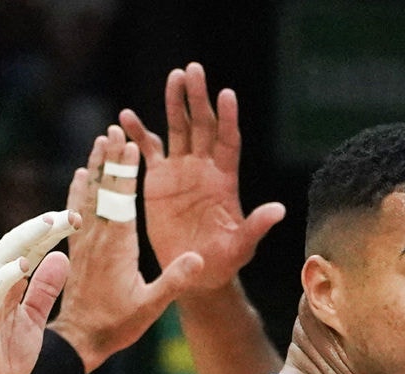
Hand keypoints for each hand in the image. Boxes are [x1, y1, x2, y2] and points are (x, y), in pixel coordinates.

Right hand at [0, 227, 70, 373]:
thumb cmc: (3, 356)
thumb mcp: (34, 320)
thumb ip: (44, 291)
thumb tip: (60, 257)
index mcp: (8, 284)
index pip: (30, 249)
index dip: (51, 232)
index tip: (77, 219)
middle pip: (15, 245)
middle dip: (42, 227)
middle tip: (69, 215)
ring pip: (0, 259)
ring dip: (24, 240)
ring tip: (48, 226)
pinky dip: (5, 277)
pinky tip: (22, 265)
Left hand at [51, 125, 206, 371]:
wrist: (80, 339)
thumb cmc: (118, 324)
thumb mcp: (152, 305)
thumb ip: (174, 280)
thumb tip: (198, 258)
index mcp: (118, 245)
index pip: (122, 198)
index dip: (126, 169)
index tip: (130, 143)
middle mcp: (97, 237)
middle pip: (104, 188)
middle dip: (109, 158)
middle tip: (113, 130)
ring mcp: (83, 241)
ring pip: (88, 194)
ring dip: (94, 166)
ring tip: (99, 140)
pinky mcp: (74, 248)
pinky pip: (75, 211)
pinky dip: (78, 190)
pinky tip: (79, 176)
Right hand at [120, 62, 285, 300]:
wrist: (194, 272)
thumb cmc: (224, 261)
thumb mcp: (242, 246)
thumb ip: (256, 225)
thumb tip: (279, 210)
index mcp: (225, 180)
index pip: (228, 142)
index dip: (228, 119)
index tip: (227, 95)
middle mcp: (204, 169)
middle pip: (202, 126)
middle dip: (198, 98)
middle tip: (194, 69)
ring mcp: (181, 171)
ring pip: (177, 129)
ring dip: (175, 103)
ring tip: (174, 76)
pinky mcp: (158, 180)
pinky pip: (148, 150)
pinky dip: (137, 133)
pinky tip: (125, 117)